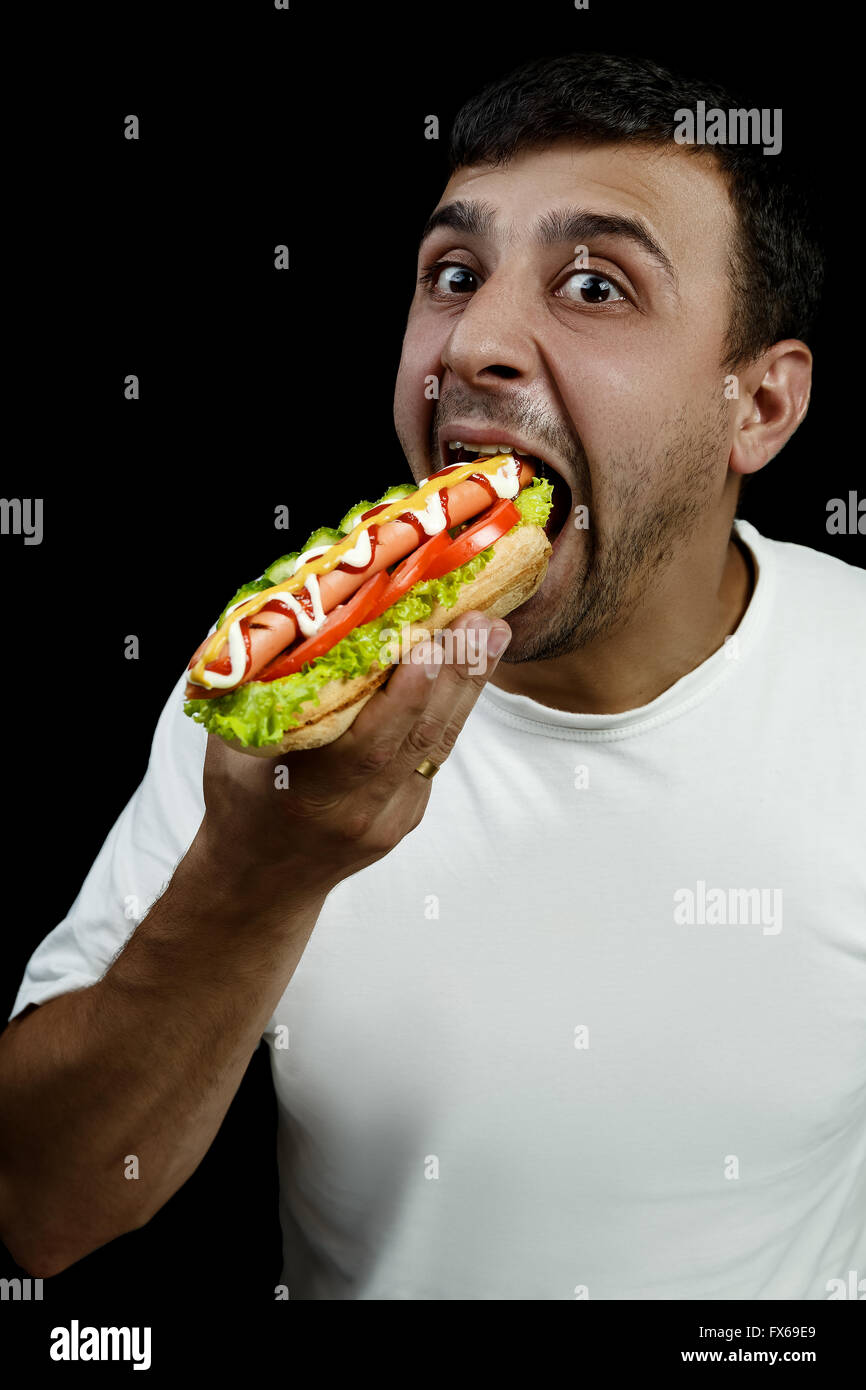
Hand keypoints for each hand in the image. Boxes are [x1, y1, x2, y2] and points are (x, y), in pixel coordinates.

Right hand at [198, 610, 511, 903]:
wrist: (261, 880)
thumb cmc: (240, 800)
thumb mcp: (232, 749)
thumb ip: (258, 692)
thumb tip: (281, 617)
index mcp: (307, 795)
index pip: (367, 747)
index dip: (402, 699)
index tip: (428, 647)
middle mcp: (356, 811)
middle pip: (418, 740)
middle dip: (454, 676)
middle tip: (480, 620)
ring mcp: (390, 817)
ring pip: (437, 744)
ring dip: (468, 685)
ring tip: (491, 631)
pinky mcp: (409, 814)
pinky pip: (434, 755)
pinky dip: (451, 707)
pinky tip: (467, 665)